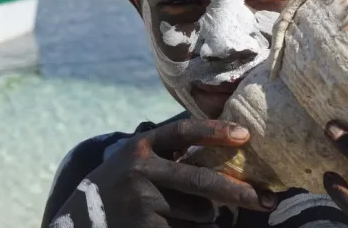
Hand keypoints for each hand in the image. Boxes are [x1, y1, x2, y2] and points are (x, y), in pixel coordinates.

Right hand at [49, 119, 276, 227]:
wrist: (80, 220)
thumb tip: (229, 145)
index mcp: (143, 147)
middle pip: (201, 181)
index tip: (245, 134)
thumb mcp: (138, 158)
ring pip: (199, 214)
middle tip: (267, 200)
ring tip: (186, 215)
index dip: (215, 131)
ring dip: (207, 219)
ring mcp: (141, 203)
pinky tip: (179, 226)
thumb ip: (173, 151)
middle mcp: (141, 171)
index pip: (184, 132)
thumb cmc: (123, 184)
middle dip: (238, 192)